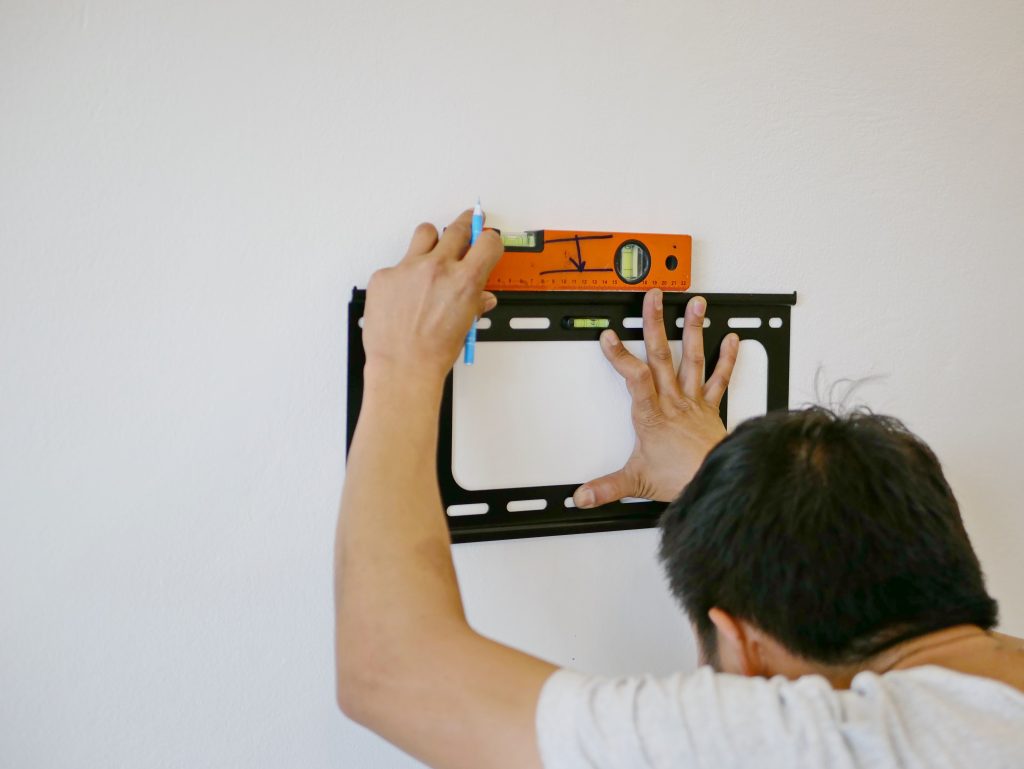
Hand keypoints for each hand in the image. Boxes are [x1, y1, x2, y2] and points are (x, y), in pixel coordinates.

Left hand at [362, 210, 503, 383]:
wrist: (403, 366)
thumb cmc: (434, 352)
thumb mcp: (465, 326)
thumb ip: (474, 303)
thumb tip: (480, 297)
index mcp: (464, 281)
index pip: (487, 241)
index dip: (489, 240)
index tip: (486, 239)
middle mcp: (438, 268)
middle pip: (457, 228)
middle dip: (464, 228)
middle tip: (463, 230)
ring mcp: (408, 268)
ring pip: (425, 233)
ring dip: (432, 241)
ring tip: (430, 256)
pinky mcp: (385, 275)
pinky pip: (397, 264)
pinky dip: (403, 276)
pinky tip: (403, 295)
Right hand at [572, 290, 739, 507]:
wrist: (718, 479)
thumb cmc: (683, 478)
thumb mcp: (636, 482)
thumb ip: (606, 487)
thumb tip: (582, 495)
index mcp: (651, 416)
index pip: (635, 378)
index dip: (620, 356)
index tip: (608, 337)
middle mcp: (673, 402)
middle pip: (662, 356)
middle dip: (654, 325)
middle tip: (653, 300)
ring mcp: (694, 401)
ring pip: (692, 359)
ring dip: (693, 330)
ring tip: (695, 305)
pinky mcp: (710, 407)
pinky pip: (720, 378)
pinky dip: (727, 358)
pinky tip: (731, 339)